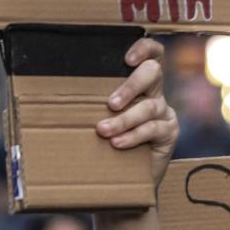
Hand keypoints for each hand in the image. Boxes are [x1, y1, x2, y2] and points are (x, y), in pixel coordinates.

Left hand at [97, 37, 179, 185]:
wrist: (125, 180)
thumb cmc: (108, 145)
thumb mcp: (102, 119)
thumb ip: (94, 104)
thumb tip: (60, 95)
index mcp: (140, 84)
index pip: (152, 55)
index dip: (144, 49)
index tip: (127, 59)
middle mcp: (155, 93)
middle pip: (153, 73)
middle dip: (131, 85)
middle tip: (111, 103)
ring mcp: (164, 112)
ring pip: (148, 106)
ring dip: (124, 119)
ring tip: (103, 131)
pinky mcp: (170, 132)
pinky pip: (153, 129)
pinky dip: (133, 136)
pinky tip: (118, 143)